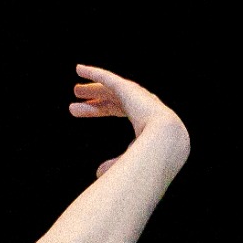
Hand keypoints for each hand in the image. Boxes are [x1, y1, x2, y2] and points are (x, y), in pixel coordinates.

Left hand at [71, 65, 186, 176]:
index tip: (80, 111)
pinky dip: (93, 72)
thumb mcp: (131, 160)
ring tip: (76, 89)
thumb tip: (98, 173)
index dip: (98, 110)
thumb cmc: (154, 154)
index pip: (115, 110)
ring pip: (108, 87)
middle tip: (77, 97)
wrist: (166, 141)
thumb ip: (115, 164)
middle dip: (94, 98)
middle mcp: (138, 103)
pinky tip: (79, 69)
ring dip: (92, 87)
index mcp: (141, 117)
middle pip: (110, 98)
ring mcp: (134, 94)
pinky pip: (107, 77)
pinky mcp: (127, 88)